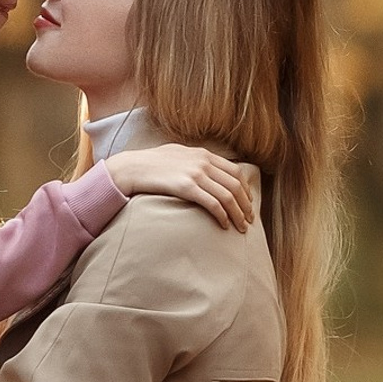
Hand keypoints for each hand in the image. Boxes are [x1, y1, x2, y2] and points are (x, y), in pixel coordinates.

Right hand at [104, 144, 255, 230]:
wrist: (133, 167)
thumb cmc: (153, 163)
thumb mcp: (178, 154)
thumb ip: (195, 160)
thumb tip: (208, 170)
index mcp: (204, 154)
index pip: (235, 172)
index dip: (245, 190)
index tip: (249, 203)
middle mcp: (203, 162)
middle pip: (235, 185)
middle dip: (245, 205)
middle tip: (249, 220)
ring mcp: (195, 174)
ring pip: (227, 196)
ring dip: (238, 214)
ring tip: (240, 227)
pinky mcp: (187, 187)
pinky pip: (213, 204)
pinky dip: (223, 215)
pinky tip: (224, 224)